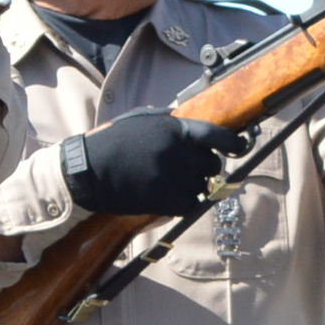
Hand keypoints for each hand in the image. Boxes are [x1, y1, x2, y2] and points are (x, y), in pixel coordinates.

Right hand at [63, 106, 230, 216]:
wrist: (86, 170)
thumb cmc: (111, 142)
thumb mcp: (141, 120)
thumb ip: (170, 122)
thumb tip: (193, 125)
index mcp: (176, 129)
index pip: (219, 136)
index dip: (234, 143)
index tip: (238, 148)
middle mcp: (180, 153)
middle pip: (212, 164)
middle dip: (203, 167)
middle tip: (186, 169)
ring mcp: (175, 178)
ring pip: (202, 186)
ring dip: (191, 187)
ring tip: (168, 184)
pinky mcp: (167, 200)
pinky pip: (190, 204)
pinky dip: (182, 203)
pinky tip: (166, 197)